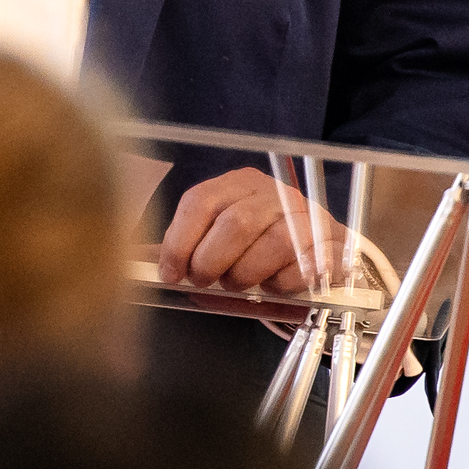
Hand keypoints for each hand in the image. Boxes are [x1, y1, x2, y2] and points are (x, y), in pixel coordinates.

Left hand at [155, 166, 344, 294]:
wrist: (320, 253)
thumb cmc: (260, 245)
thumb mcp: (221, 237)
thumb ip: (186, 245)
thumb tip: (135, 259)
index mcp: (239, 183)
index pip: (201, 201)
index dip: (180, 240)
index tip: (170, 272)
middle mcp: (274, 192)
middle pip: (236, 222)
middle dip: (212, 260)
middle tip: (204, 281)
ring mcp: (307, 216)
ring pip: (274, 243)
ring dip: (248, 273)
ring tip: (239, 284)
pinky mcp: (333, 244)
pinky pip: (308, 265)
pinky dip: (285, 282)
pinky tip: (275, 285)